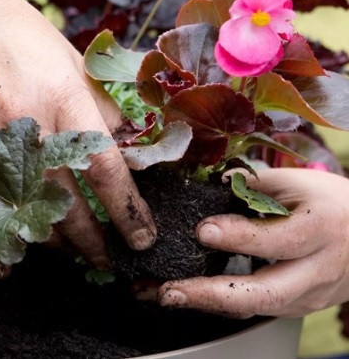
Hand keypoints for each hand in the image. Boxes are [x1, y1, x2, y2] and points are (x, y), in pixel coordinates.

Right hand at [0, 0, 156, 268]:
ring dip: (52, 241)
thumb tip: (121, 150)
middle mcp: (28, 126)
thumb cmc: (17, 32)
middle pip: (67, 202)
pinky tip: (8, 263)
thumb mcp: (71, 60)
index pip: (105, 168)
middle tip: (106, 259)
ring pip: (25, 211)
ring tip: (70, 254)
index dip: (128, 211)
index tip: (141, 238)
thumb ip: (98, 107)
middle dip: (92, 241)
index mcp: (63, 98)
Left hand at [156, 168, 348, 317]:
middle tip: (170, 289)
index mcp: (319, 229)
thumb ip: (250, 187)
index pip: (279, 240)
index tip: (202, 231)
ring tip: (164, 294)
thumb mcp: (296, 183)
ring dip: (204, 304)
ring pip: (254, 309)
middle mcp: (315, 270)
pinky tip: (187, 294)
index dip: (239, 237)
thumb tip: (203, 185)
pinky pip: (253, 309)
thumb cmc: (329, 202)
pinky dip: (217, 304)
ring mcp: (306, 296)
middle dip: (211, 294)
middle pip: (265, 293)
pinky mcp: (295, 307)